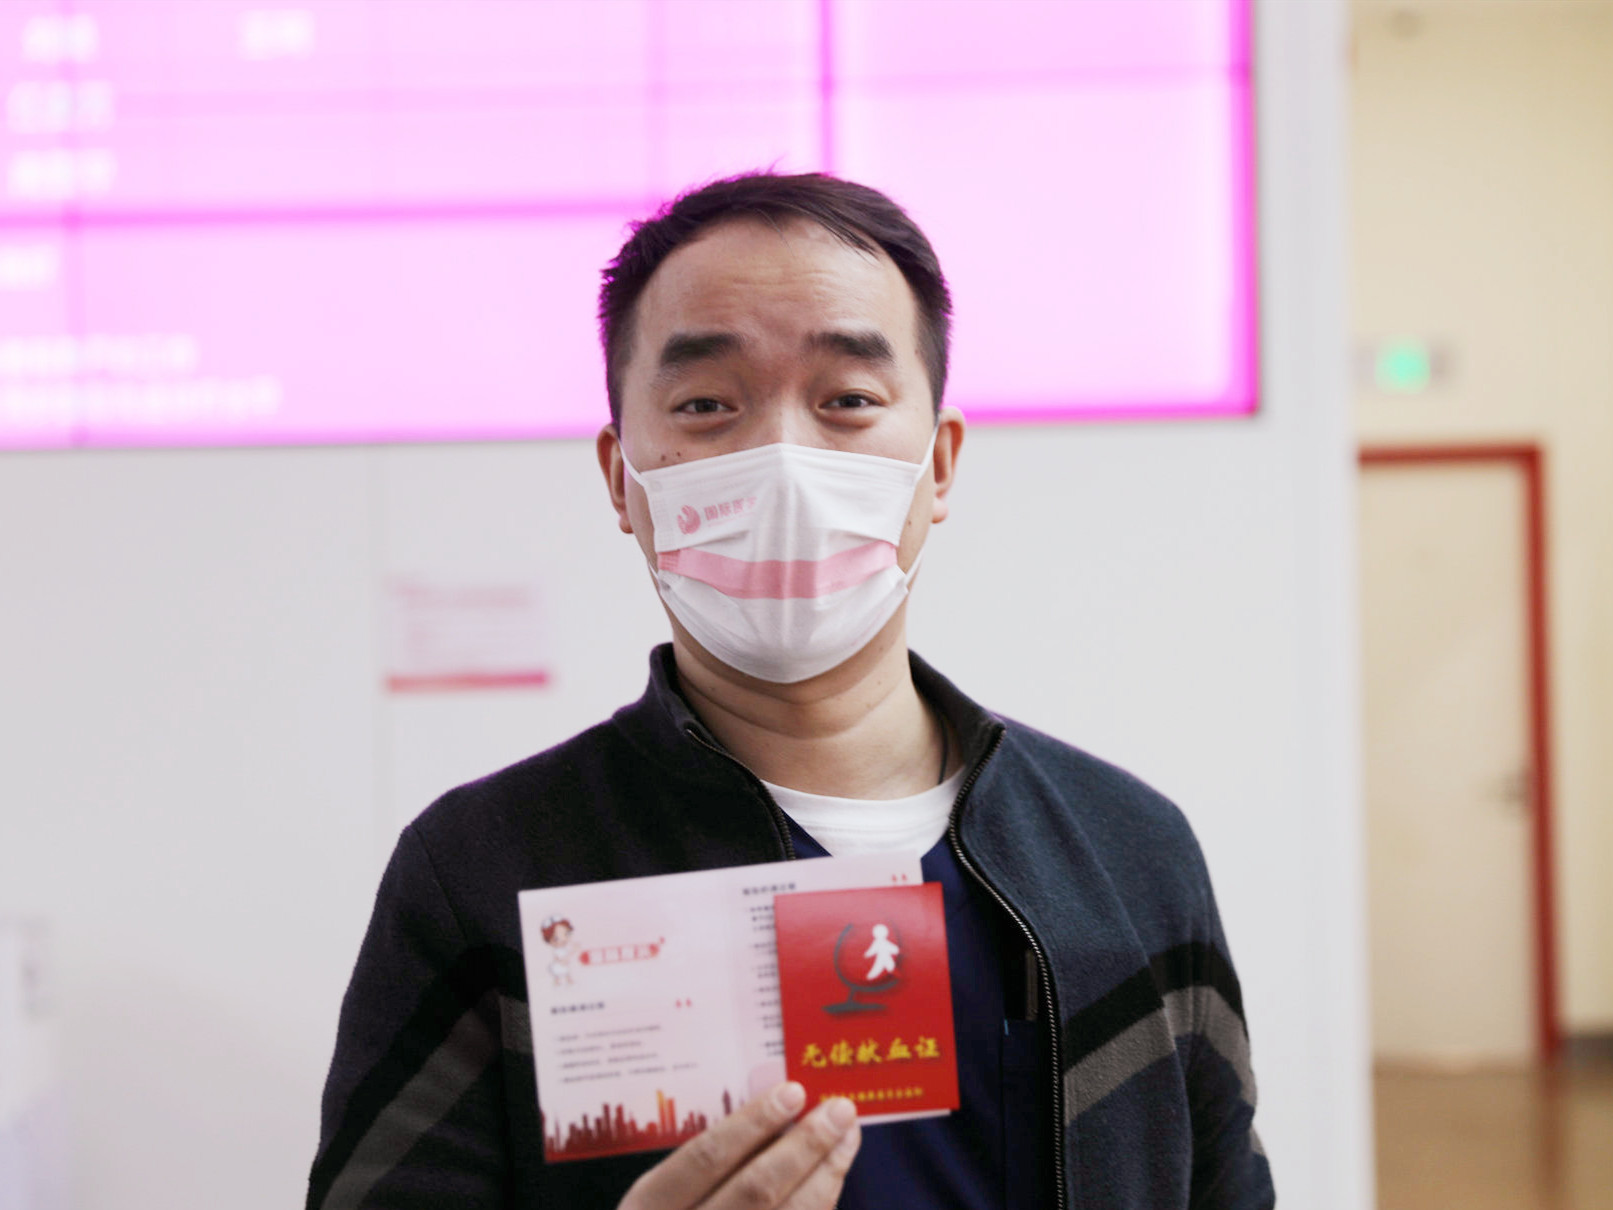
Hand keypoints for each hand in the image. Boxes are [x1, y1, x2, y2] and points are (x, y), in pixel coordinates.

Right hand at [618, 1082, 860, 1209]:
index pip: (706, 1158)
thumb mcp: (663, 1195)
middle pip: (756, 1189)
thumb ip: (706, 1162)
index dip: (752, 1123)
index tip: (793, 1090)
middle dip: (805, 1145)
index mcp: (648, 1208)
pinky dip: (820, 1205)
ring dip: (826, 1175)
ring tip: (848, 1137)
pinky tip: (831, 1179)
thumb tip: (775, 1114)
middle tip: (840, 1109)